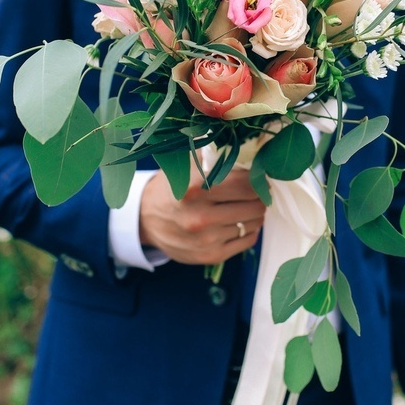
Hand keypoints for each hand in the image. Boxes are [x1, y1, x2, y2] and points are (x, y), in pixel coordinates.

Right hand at [139, 166, 265, 265]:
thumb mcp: (185, 163)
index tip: (257, 175)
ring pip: (253, 223)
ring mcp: (206, 239)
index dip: (256, 178)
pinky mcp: (210, 256)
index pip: (246, 183)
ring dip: (254, 213)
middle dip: (259, 195)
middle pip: (254, 204)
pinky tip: (240, 221)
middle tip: (254, 190)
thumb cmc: (171, 186)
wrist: (146, 219)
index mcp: (195, 188)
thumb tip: (247, 148)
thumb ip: (213, 154)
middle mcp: (200, 216)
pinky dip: (249, 230)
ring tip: (245, 204)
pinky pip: (247, 241)